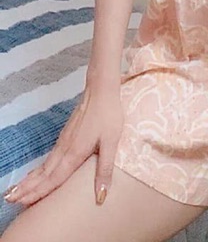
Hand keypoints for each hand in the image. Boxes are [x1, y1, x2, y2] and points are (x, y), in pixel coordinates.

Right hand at [2, 84, 123, 206]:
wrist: (101, 90)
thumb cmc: (108, 114)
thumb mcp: (111, 142)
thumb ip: (104, 169)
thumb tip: (101, 196)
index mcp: (74, 153)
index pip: (54, 179)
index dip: (39, 193)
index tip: (23, 204)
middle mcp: (65, 148)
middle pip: (43, 173)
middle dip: (27, 188)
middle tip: (10, 200)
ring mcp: (64, 140)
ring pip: (44, 165)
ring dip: (30, 179)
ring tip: (16, 190)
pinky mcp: (66, 134)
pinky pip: (49, 156)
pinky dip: (39, 167)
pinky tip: (38, 171)